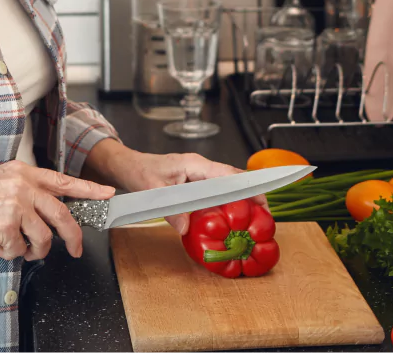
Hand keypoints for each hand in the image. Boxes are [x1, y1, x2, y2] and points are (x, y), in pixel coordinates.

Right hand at [0, 162, 113, 260]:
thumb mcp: (0, 179)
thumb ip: (25, 189)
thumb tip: (45, 209)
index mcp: (24, 173)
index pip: (64, 182)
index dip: (89, 189)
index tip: (107, 194)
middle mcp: (24, 188)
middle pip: (62, 216)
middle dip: (73, 237)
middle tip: (75, 249)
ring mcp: (16, 208)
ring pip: (43, 239)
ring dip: (35, 251)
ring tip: (20, 248)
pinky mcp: (5, 228)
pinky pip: (19, 251)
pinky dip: (10, 253)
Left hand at [85, 141, 266, 234]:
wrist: (127, 165)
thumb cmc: (138, 170)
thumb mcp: (150, 189)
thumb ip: (169, 207)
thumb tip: (186, 227)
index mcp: (194, 164)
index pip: (227, 174)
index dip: (246, 187)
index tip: (262, 200)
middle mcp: (200, 168)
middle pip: (232, 180)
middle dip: (250, 195)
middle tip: (265, 216)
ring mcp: (198, 175)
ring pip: (226, 187)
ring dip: (239, 201)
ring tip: (254, 220)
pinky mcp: (194, 184)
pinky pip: (215, 193)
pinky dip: (225, 204)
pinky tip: (229, 219)